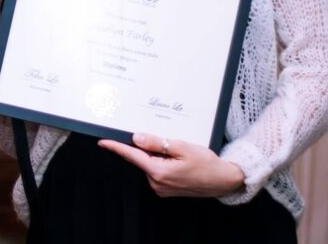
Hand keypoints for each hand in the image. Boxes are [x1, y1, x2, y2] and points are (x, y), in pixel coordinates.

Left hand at [98, 133, 245, 197]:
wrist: (224, 181)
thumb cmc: (207, 164)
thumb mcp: (182, 147)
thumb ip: (157, 142)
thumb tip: (137, 138)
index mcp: (158, 172)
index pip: (132, 156)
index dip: (116, 147)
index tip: (103, 141)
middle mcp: (157, 183)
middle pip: (142, 159)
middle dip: (148, 148)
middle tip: (168, 142)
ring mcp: (161, 188)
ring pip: (150, 165)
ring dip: (158, 156)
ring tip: (178, 153)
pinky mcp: (167, 189)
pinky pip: (158, 171)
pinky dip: (162, 163)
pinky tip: (178, 161)